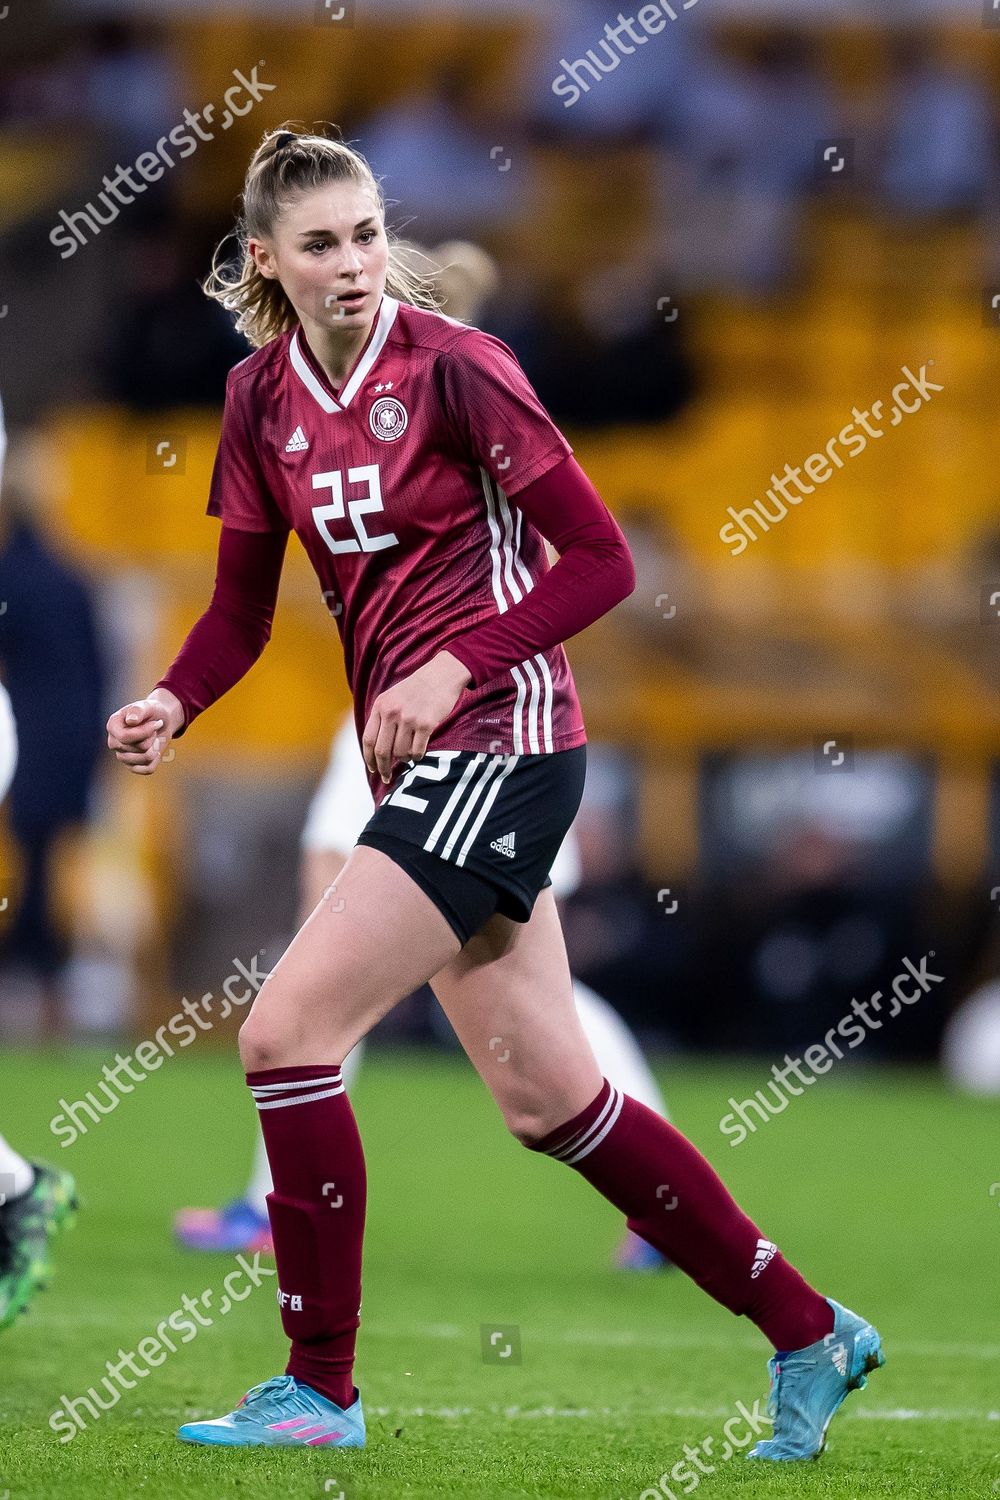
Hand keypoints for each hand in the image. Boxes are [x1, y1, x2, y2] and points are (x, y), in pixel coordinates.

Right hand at [106, 689, 183, 775]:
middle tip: (154, 729)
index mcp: (113, 726)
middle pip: (139, 748)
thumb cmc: (152, 711)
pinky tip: (156, 750)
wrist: (161, 720)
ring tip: (154, 738)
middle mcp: (114, 742)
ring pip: (144, 759)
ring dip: (155, 748)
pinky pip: (147, 769)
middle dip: (152, 738)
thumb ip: (138, 710)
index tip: (157, 722)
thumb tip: (131, 721)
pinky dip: (156, 760)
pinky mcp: (132, 766)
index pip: (125, 737)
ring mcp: (122, 756)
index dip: (144, 732)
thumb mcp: (147, 706)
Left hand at [363, 651, 471, 783]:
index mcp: (380, 706)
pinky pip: (418, 750)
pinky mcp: (426, 724)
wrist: (441, 675)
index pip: (368, 739)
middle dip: (383, 768)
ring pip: (401, 753)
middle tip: (386, 776)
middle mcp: (392, 713)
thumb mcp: (391, 697)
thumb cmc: (416, 689)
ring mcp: (409, 719)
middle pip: (382, 751)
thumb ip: (381, 717)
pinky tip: (419, 754)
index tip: (372, 769)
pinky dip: (418, 756)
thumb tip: (375, 748)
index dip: (369, 758)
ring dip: (404, 760)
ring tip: (409, 756)